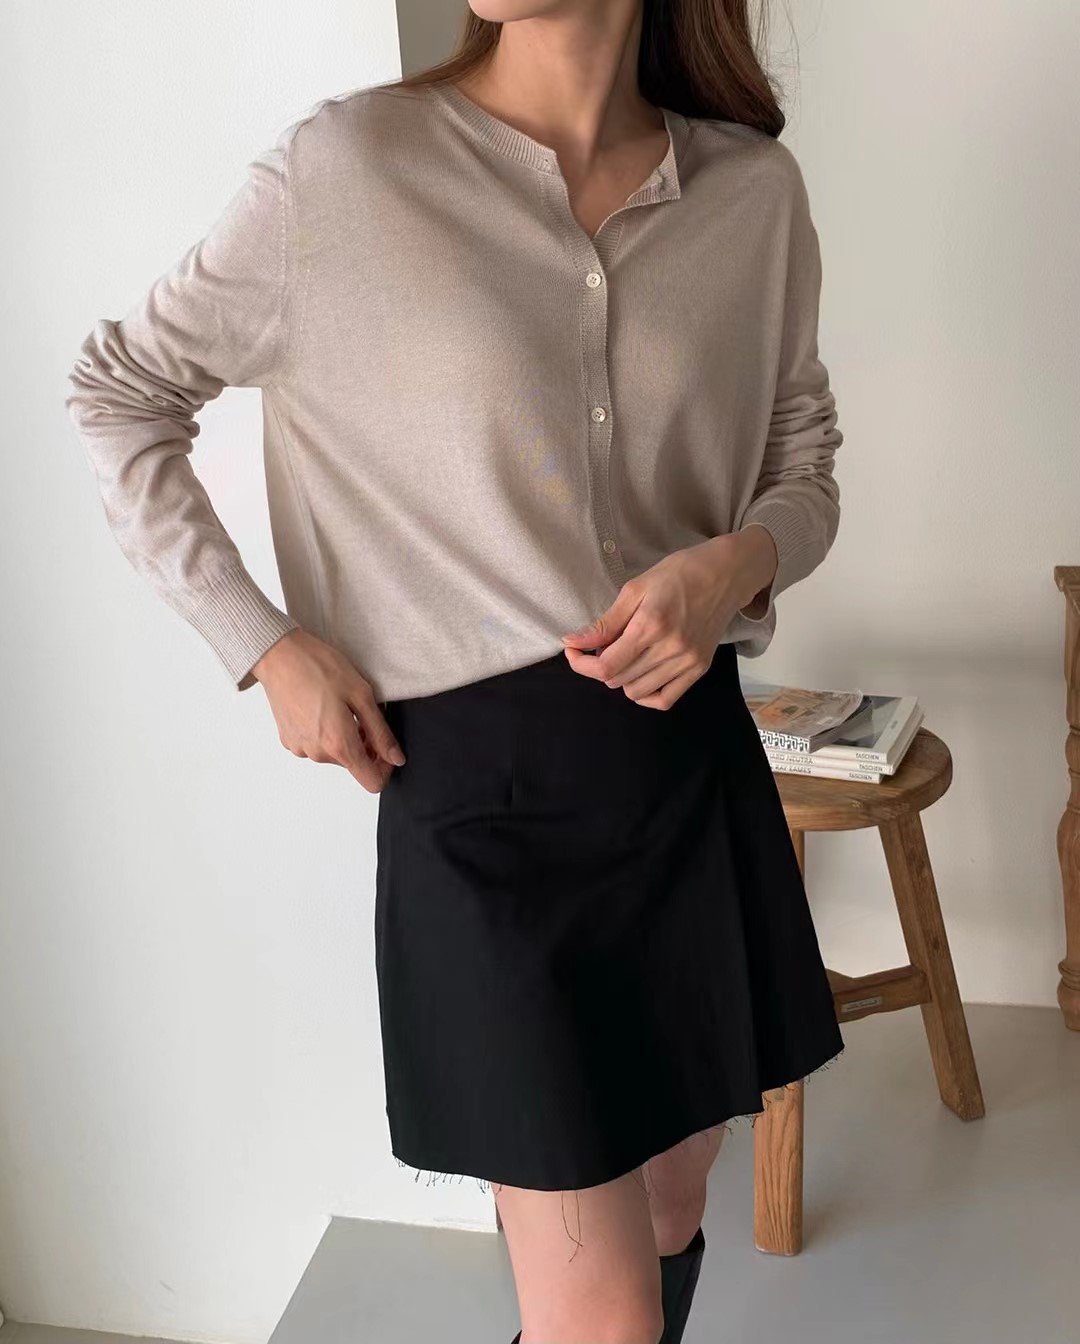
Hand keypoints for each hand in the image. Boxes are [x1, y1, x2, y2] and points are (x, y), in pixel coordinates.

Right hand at [250, 628, 404, 792]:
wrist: (278, 655)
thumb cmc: (319, 667)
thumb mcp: (361, 695)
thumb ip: (381, 732)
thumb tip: (396, 758)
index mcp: (338, 745)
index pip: (372, 781)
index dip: (385, 767)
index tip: (385, 745)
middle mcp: (317, 754)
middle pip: (353, 764)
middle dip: (365, 745)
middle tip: (362, 713)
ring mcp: (300, 748)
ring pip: (334, 754)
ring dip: (344, 737)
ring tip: (340, 706)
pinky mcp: (289, 740)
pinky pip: (316, 745)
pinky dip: (325, 732)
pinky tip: (322, 707)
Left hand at [560, 526, 777, 709]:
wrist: (726, 574)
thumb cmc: (678, 574)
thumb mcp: (635, 589)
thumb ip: (605, 622)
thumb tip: (574, 643)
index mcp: (651, 625)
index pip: (606, 666)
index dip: (581, 664)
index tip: (574, 651)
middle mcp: (671, 648)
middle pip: (618, 680)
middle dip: (599, 666)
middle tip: (601, 645)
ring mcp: (688, 662)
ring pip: (636, 692)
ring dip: (621, 678)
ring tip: (624, 654)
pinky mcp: (699, 669)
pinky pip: (664, 700)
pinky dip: (645, 694)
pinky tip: (640, 675)